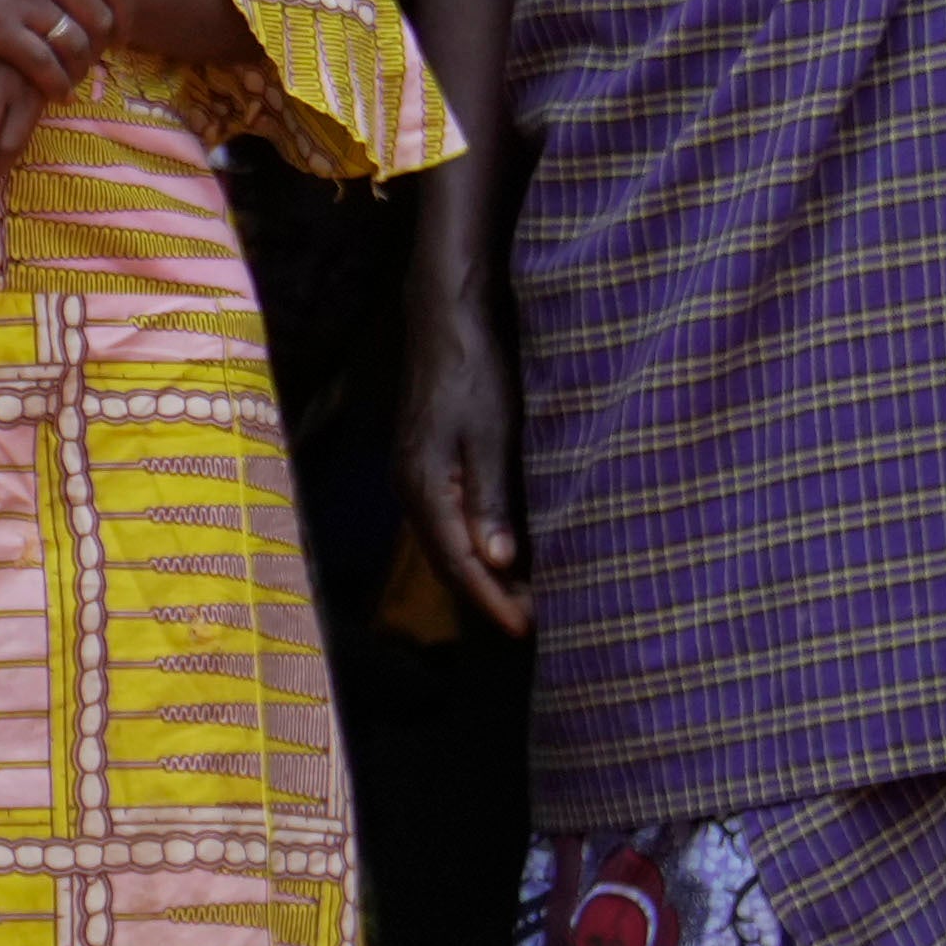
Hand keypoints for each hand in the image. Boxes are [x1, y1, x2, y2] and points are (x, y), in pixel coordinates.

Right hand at [0, 0, 115, 177]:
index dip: (123, 15)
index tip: (118, 33)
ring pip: (76, 44)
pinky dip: (57, 83)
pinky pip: (44, 64)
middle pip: (101, 17)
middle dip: (106, 46)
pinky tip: (57, 91)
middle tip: (98, 61)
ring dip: (83, 67)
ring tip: (75, 76)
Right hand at [393, 278, 535, 632]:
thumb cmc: (474, 369)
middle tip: (535, 622)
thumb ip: (489, 500)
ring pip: (447, 544)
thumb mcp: (490, 434)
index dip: (492, 599)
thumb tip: (496, 562)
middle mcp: (410, 489)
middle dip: (489, 596)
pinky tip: (505, 549)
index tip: (528, 629)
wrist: (446, 316)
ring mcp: (415, 476)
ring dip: (484, 574)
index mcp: (423, 487)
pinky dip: (477, 545)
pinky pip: (449, 522)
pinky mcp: (427, 464)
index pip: (459, 563)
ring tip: (526, 595)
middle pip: (448, 562)